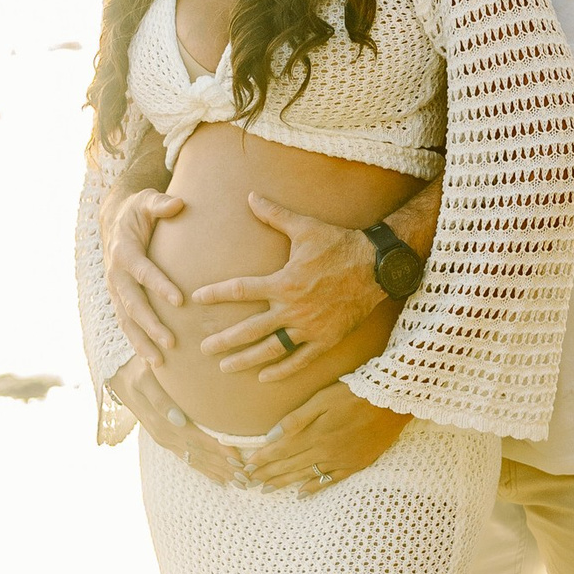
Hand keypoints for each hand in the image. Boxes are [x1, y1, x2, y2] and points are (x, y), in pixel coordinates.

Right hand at [102, 182, 185, 357]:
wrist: (114, 221)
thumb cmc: (138, 211)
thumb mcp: (146, 201)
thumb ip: (161, 203)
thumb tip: (179, 203)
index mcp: (124, 251)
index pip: (143, 271)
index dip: (160, 285)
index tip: (180, 301)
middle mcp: (116, 274)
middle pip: (133, 304)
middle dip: (151, 324)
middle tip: (172, 341)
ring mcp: (115, 291)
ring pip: (127, 320)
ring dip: (142, 342)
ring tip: (160, 363)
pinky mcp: (118, 301)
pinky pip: (126, 325)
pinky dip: (137, 344)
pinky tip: (153, 362)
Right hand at [117, 356, 251, 488]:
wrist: (121, 377)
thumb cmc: (140, 371)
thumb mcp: (145, 378)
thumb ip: (159, 399)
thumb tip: (179, 419)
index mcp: (162, 420)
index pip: (195, 437)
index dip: (217, 449)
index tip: (238, 458)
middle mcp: (165, 434)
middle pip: (199, 453)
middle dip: (223, 466)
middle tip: (247, 478)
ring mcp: (166, 440)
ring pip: (195, 460)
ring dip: (218, 472)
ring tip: (240, 483)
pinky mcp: (166, 442)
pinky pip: (187, 459)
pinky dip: (205, 470)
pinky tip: (221, 480)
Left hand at [192, 198, 386, 378]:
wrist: (376, 267)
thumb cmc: (339, 245)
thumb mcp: (306, 227)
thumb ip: (275, 215)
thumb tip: (250, 196)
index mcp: (284, 283)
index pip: (242, 290)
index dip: (217, 293)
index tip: (197, 298)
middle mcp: (293, 309)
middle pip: (251, 329)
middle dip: (225, 340)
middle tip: (203, 349)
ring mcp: (310, 328)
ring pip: (272, 349)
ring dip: (246, 359)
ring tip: (225, 367)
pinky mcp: (326, 339)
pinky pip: (300, 359)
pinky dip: (282, 370)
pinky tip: (264, 377)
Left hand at [243, 378, 410, 496]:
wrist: (393, 401)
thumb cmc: (356, 393)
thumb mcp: (323, 398)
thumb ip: (296, 419)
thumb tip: (271, 437)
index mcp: (314, 434)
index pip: (281, 451)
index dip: (262, 459)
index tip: (246, 467)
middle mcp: (324, 451)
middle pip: (289, 466)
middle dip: (267, 474)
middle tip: (248, 483)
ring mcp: (340, 461)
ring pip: (305, 475)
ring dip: (284, 483)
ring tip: (266, 490)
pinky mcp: (355, 465)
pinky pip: (330, 481)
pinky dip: (314, 488)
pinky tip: (301, 495)